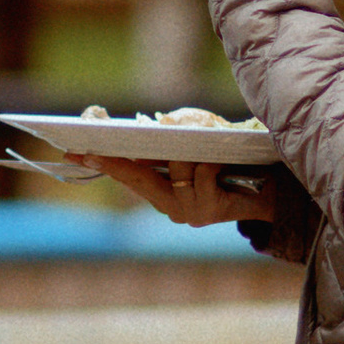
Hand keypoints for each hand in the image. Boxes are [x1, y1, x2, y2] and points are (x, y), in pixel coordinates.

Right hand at [70, 154, 273, 225]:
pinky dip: (210, 162)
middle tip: (93, 147)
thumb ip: (171, 148)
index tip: (75, 151)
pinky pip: (201, 175)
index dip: (101, 161)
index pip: (125, 175)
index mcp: (162, 193)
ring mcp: (187, 213)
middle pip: (137, 177)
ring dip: (190, 153)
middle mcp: (170, 208)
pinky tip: (221, 160)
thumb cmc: (229, 166)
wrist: (268, 195)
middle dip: (117, 160)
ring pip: (177, 170)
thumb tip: (152, 130)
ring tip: (205, 146)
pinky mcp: (207, 212)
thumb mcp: (195, 153)